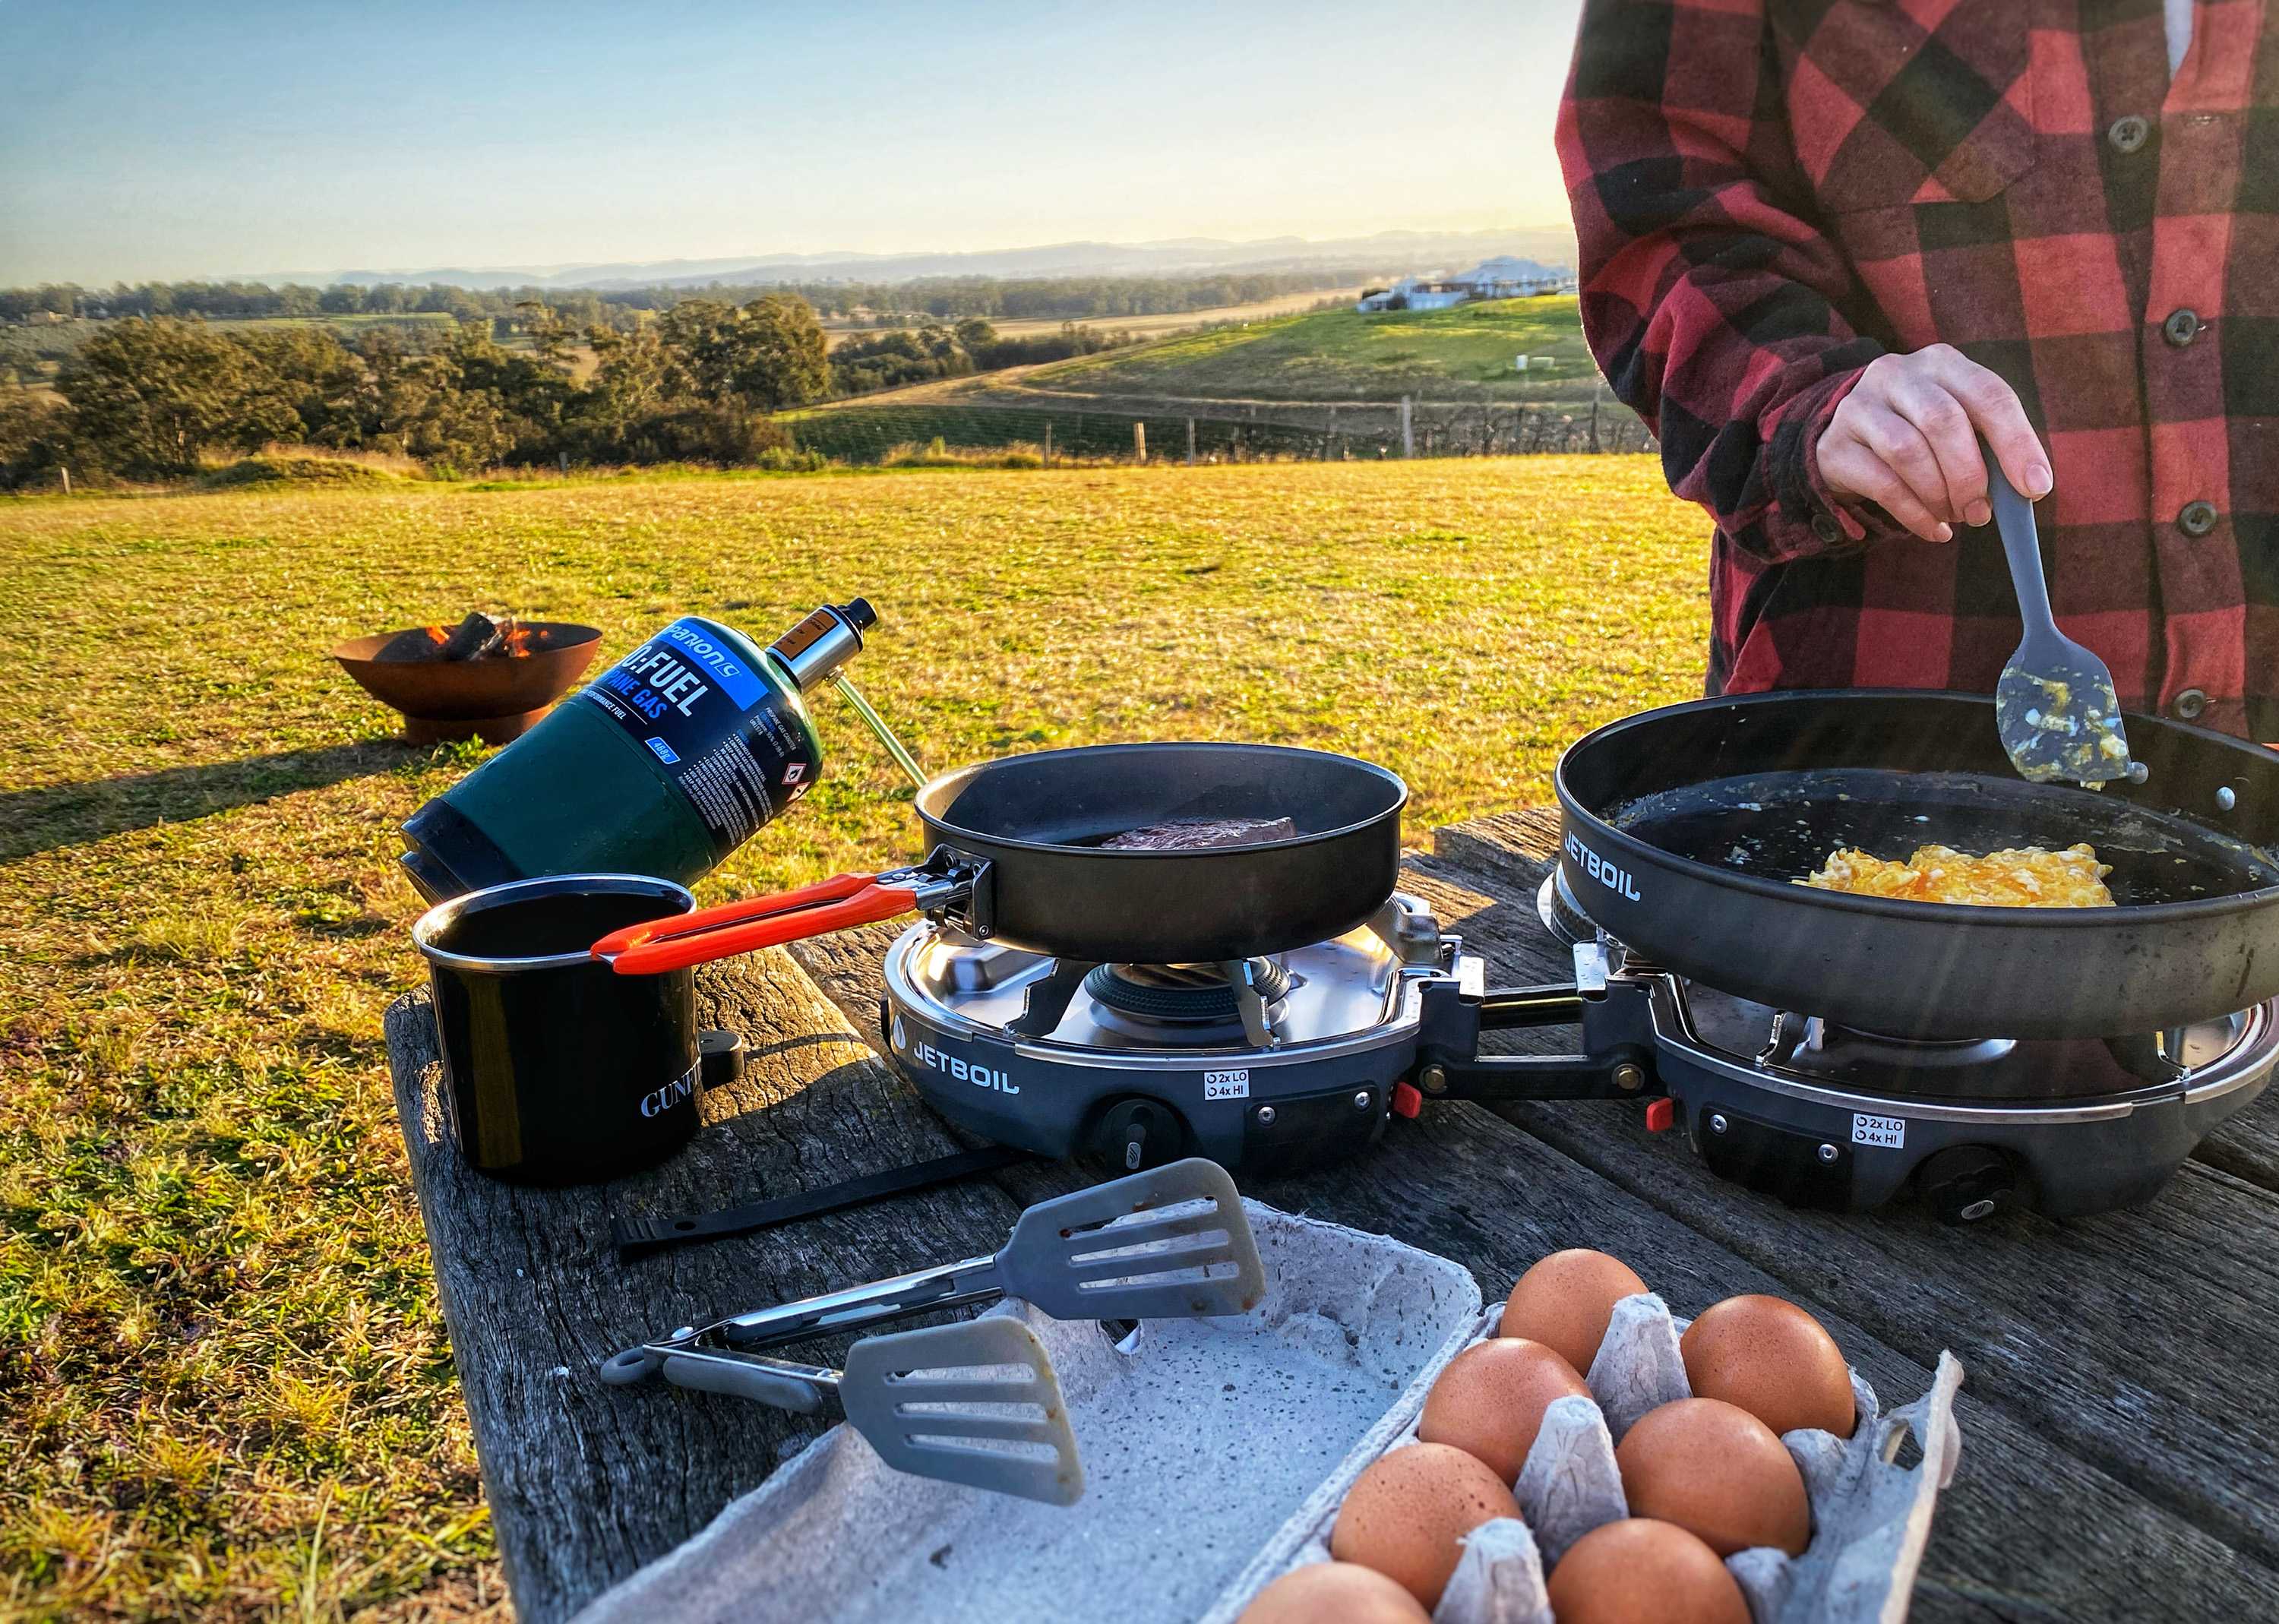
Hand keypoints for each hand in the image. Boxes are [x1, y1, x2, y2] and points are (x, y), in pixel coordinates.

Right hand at [1815, 345, 2051, 542]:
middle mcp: (1897, 374)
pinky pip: (1882, 484)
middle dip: (1970, 475)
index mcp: (1942, 363)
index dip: (2016, 443)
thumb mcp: (1959, 428)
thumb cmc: (1921, 435)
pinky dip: (1915, 514)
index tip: (2035, 488)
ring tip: (1954, 517)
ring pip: (1908, 451)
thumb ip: (1991, 449)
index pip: (1988, 395)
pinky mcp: (1835, 444)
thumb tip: (2028, 490)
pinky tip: (1933, 529)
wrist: (1848, 438)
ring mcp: (1859, 406)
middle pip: (1943, 421)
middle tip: (1982, 514)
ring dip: (1940, 495)